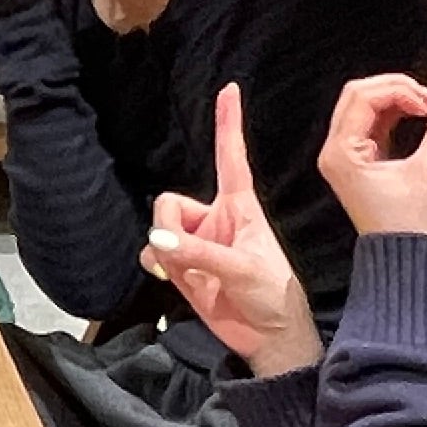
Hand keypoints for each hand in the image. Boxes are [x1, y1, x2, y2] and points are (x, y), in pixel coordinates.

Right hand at [143, 83, 321, 374]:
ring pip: (159, 229)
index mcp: (240, 206)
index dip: (227, 123)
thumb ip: (198, 254)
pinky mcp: (183, 267)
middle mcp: (215, 218)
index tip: (228, 89)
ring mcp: (197, 242)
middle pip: (170, 202)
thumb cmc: (273, 295)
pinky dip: (156, 265)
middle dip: (169, 226)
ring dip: (166, 251)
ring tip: (191, 275)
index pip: (231, 157)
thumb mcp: (243, 269)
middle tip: (183, 254)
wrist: (269, 337)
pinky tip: (174, 280)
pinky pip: (152, 253)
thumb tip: (155, 242)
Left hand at [317, 73, 426, 237]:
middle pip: (358, 95)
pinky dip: (395, 112)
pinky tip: (419, 113)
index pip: (362, 97)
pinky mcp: (360, 159)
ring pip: (364, 106)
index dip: (398, 89)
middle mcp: (335, 150)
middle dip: (396, 88)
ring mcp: (345, 155)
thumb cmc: (413, 221)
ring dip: (397, 98)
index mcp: (341, 152)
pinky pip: (372, 122)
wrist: (406, 256)